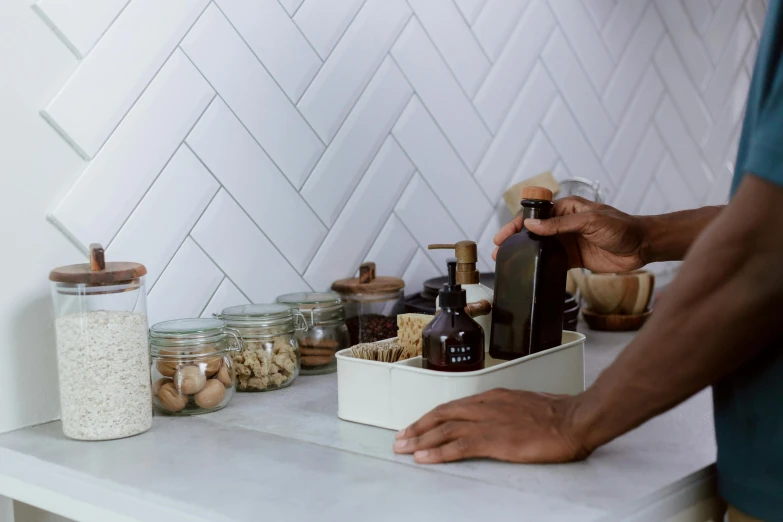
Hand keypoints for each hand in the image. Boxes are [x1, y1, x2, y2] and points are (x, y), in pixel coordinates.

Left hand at [392, 388, 590, 463]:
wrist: (574, 419)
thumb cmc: (557, 413)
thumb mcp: (525, 405)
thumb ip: (506, 411)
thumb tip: (496, 420)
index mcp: (493, 397)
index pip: (453, 406)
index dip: (432, 417)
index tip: (417, 425)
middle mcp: (485, 406)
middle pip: (442, 414)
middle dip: (418, 427)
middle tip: (400, 439)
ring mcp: (488, 422)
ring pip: (444, 429)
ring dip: (420, 439)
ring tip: (404, 449)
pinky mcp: (494, 440)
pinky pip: (459, 446)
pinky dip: (438, 452)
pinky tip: (424, 458)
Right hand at [492, 196, 647, 272]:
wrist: (642, 246)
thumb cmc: (621, 227)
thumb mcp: (590, 221)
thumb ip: (560, 224)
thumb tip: (532, 226)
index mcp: (567, 208)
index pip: (536, 215)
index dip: (518, 225)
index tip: (503, 236)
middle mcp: (565, 224)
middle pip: (535, 232)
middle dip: (516, 240)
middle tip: (499, 252)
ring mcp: (569, 241)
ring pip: (541, 248)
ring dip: (526, 255)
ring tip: (509, 264)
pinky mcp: (575, 258)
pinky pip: (553, 262)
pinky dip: (541, 266)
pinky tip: (530, 272)